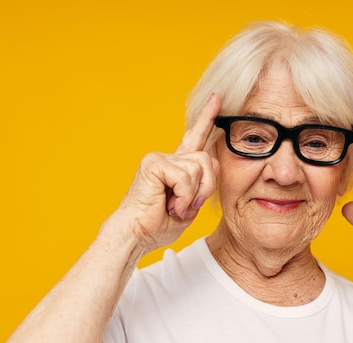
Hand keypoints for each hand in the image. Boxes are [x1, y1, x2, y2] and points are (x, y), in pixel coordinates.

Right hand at [114, 93, 220, 251]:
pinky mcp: (153, 163)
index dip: (206, 118)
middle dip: (207, 187)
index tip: (216, 98)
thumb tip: (214, 163)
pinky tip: (169, 204)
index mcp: (176, 167)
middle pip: (208, 159)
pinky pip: (185, 176)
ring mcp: (159, 158)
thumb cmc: (158, 224)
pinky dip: (183, 195)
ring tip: (175, 206)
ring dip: (192, 194)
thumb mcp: (190, 204)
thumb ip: (203, 183)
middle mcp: (168, 158)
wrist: (135, 234)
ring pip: (199, 168)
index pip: (195, 137)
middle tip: (189, 205)